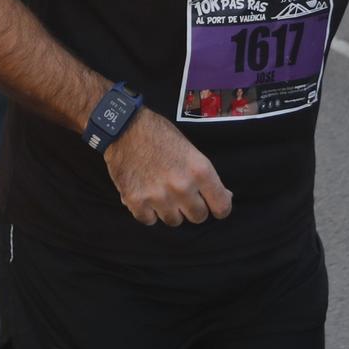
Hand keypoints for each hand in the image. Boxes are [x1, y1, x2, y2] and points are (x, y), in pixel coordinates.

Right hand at [101, 109, 232, 227]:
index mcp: (199, 170)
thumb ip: (205, 176)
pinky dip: (148, 211)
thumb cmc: (159, 135)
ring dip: (170, 210)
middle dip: (193, 208)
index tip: (213, 205)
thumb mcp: (191, 151)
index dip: (219, 208)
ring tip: (162, 192)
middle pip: (198, 217)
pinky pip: (150, 220)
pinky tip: (146, 195)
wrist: (124, 127)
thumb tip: (225, 196)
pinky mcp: (136, 201)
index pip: (222, 207)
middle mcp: (182, 186)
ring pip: (174, 221)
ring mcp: (158, 196)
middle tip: (183, 195)